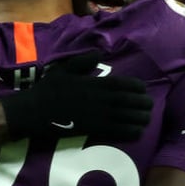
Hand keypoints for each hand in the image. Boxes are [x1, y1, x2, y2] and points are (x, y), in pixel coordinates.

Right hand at [1, 51, 152, 139]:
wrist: (34, 112)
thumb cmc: (48, 89)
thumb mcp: (64, 69)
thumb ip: (83, 61)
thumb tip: (100, 53)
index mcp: (95, 84)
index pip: (124, 84)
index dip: (137, 87)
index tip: (143, 89)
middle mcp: (100, 100)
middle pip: (129, 101)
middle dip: (143, 103)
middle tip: (149, 105)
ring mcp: (98, 117)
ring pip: (127, 117)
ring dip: (141, 118)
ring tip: (147, 118)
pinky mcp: (94, 131)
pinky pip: (118, 132)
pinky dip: (131, 132)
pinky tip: (138, 132)